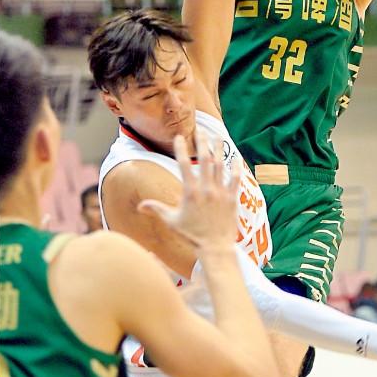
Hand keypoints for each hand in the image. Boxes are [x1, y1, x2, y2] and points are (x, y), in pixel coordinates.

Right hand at [138, 129, 240, 251]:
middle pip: (205, 159)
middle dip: (202, 142)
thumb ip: (156, 209)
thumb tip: (140, 205)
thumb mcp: (171, 221)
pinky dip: (236, 166)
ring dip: (218, 149)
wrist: (214, 247)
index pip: (184, 165)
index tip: (179, 137)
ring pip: (220, 164)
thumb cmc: (192, 236)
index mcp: (190, 192)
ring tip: (217, 136)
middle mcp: (206, 188)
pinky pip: (235, 178)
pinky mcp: (232, 197)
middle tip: (201, 129)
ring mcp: (220, 192)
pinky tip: (235, 155)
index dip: (181, 149)